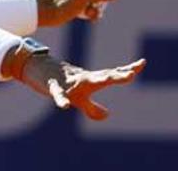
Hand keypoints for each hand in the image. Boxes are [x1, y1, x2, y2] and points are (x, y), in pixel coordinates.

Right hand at [20, 55, 145, 119]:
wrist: (35, 67)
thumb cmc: (60, 81)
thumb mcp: (78, 97)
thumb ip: (92, 107)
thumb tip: (107, 115)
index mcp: (90, 81)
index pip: (112, 74)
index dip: (127, 70)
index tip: (142, 63)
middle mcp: (83, 79)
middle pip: (103, 76)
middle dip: (117, 75)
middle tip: (131, 74)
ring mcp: (69, 82)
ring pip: (85, 81)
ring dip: (98, 80)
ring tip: (110, 79)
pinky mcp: (54, 86)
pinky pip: (58, 94)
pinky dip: (61, 100)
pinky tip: (63, 107)